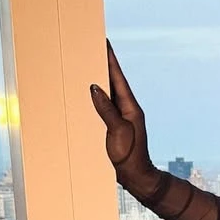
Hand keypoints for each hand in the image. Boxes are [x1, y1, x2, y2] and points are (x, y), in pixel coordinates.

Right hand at [89, 40, 151, 176]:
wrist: (136, 178)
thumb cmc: (130, 156)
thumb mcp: (118, 131)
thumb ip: (107, 110)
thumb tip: (95, 88)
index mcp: (130, 107)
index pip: (118, 77)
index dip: (110, 59)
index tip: (104, 41)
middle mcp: (126, 109)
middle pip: (111, 81)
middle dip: (101, 64)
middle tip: (89, 47)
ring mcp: (119, 118)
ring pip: (105, 94)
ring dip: (95, 80)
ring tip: (83, 64)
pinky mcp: (112, 127)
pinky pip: (101, 107)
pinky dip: (93, 98)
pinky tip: (83, 94)